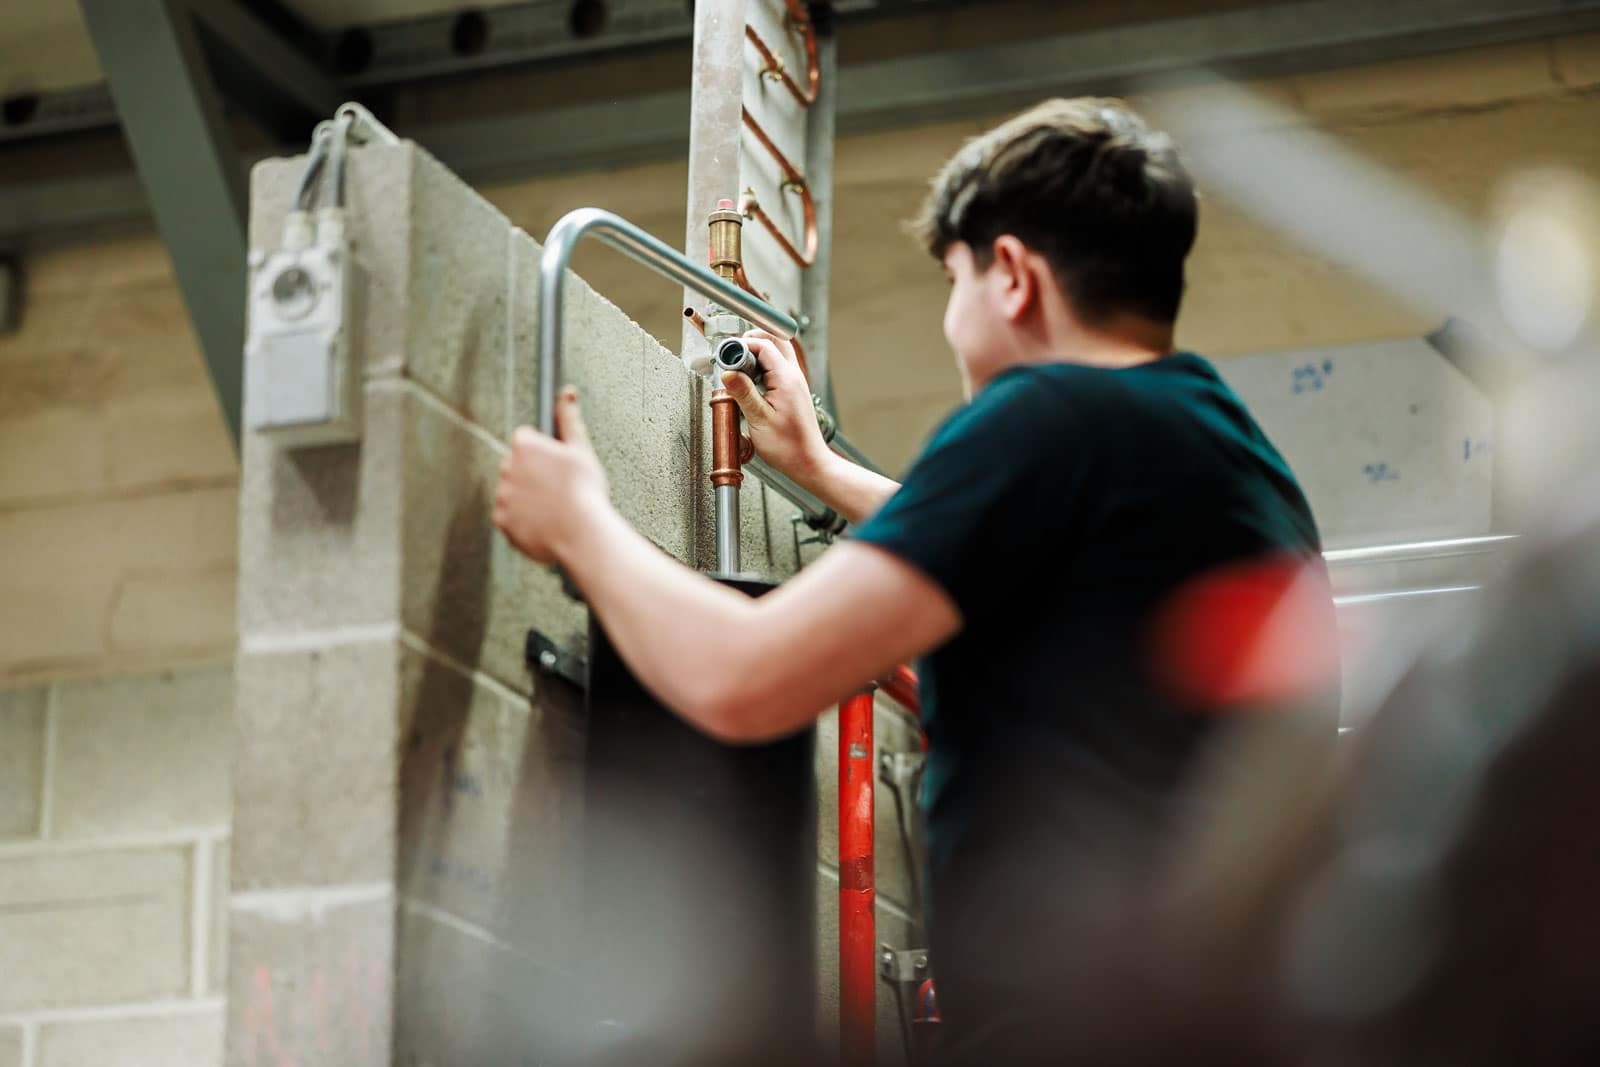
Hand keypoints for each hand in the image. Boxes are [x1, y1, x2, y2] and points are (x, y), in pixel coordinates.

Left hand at [493, 387, 609, 563]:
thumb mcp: (581, 450)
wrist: (581, 534)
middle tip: (558, 489)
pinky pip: (510, 516)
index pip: (526, 438)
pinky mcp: (502, 520)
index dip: (543, 451)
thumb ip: (569, 419)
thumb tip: (567, 392)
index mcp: (524, 446)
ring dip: (528, 497)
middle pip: (518, 466)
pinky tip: (545, 521)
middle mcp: (507, 467)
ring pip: (514, 492)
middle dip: (533, 474)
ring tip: (554, 508)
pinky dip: (524, 519)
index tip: (557, 465)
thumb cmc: (585, 492)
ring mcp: (502, 495)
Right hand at [720, 329, 830, 481]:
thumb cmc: (789, 447)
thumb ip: (743, 392)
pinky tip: (751, 380)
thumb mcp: (759, 419)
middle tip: (733, 355)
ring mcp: (795, 382)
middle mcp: (794, 376)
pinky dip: (763, 365)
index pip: (763, 345)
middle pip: (774, 339)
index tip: (726, 356)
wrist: (808, 462)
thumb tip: (727, 373)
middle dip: (751, 340)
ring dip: (758, 351)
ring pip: (777, 351)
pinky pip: (778, 366)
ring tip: (740, 367)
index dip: (741, 345)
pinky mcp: (792, 390)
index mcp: (786, 379)